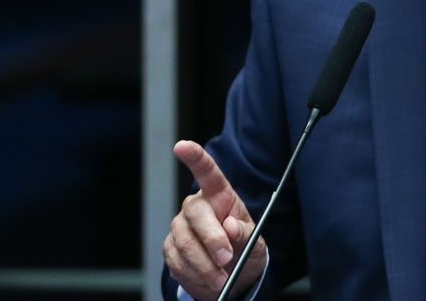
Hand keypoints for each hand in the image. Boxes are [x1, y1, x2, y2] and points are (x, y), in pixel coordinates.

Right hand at [164, 140, 267, 298]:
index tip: (182, 146)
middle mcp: (196, 207)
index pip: (207, 171)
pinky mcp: (170, 248)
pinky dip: (195, 274)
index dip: (194, 157)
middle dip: (211, 239)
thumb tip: (230, 226)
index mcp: (219, 195)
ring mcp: (180, 227)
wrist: (231, 274)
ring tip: (222, 278)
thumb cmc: (244, 247)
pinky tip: (208, 279)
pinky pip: (177, 261)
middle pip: (195, 214)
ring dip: (205, 265)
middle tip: (227, 258)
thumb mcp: (254, 240)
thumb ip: (245, 232)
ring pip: (184, 242)